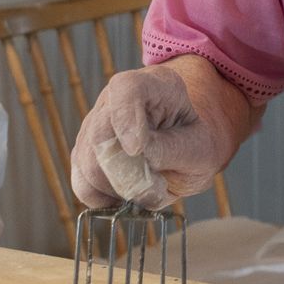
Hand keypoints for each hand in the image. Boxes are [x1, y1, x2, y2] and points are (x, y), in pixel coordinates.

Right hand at [70, 66, 226, 210]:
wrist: (186, 147)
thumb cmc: (197, 143)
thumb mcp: (201, 148)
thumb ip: (172, 149)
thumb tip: (138, 159)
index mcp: (155, 86)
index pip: (126, 89)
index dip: (125, 119)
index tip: (135, 150)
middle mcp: (116, 100)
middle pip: (99, 134)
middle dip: (125, 171)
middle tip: (155, 186)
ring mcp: (95, 125)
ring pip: (87, 162)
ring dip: (117, 187)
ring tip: (148, 187)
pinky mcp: (85, 153)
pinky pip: (82, 182)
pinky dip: (103, 198)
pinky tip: (127, 196)